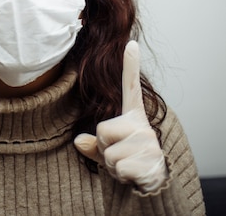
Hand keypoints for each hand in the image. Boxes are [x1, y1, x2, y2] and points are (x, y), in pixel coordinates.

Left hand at [74, 40, 167, 192]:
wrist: (151, 185)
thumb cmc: (128, 162)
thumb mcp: (108, 150)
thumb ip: (93, 143)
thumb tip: (78, 141)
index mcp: (133, 116)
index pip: (130, 87)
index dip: (130, 65)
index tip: (131, 43)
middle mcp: (142, 125)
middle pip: (101, 130)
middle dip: (103, 147)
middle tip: (120, 153)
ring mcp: (148, 142)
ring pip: (108, 152)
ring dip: (111, 164)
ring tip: (127, 164)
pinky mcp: (149, 160)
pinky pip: (116, 166)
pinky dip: (119, 175)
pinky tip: (132, 174)